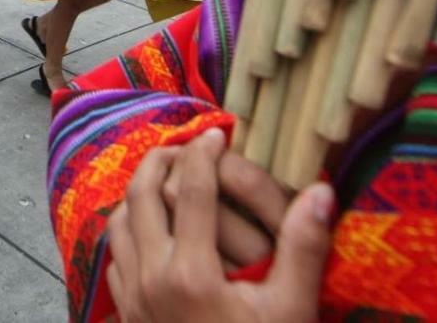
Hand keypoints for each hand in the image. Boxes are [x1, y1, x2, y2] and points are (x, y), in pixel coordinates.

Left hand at [105, 130, 333, 322]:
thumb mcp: (291, 311)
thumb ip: (303, 249)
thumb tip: (320, 190)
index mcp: (192, 271)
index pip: (195, 189)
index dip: (206, 153)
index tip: (218, 132)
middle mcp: (153, 276)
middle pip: (143, 194)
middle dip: (161, 160)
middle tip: (184, 145)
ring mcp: (134, 297)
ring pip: (120, 222)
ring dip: (138, 192)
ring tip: (164, 177)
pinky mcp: (127, 316)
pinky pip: (115, 256)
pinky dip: (126, 228)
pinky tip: (148, 228)